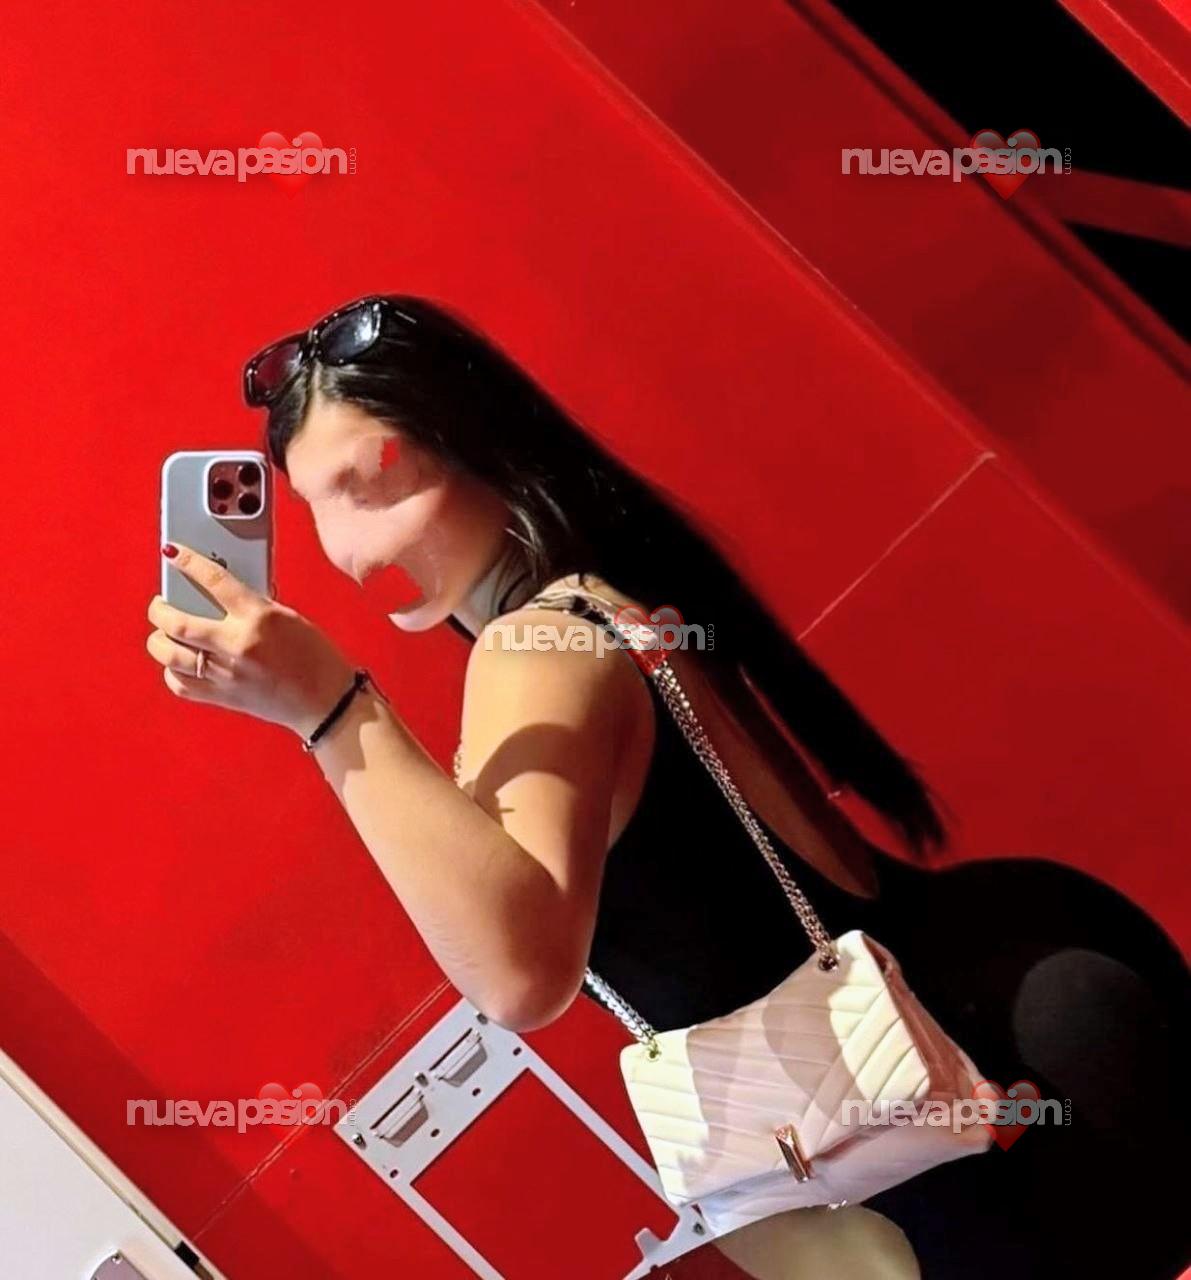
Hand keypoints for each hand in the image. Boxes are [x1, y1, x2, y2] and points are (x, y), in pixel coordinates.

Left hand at [146, 541, 357, 738]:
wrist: (327, 702)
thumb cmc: (316, 659)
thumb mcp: (288, 618)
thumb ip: (253, 604)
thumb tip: (219, 593)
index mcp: (259, 618)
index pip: (213, 580)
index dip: (187, 561)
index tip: (172, 552)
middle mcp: (237, 644)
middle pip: (177, 621)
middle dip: (159, 608)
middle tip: (160, 603)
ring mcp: (226, 673)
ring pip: (169, 654)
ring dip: (159, 639)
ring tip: (163, 632)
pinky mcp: (222, 697)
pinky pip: (180, 684)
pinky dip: (171, 671)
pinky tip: (177, 662)